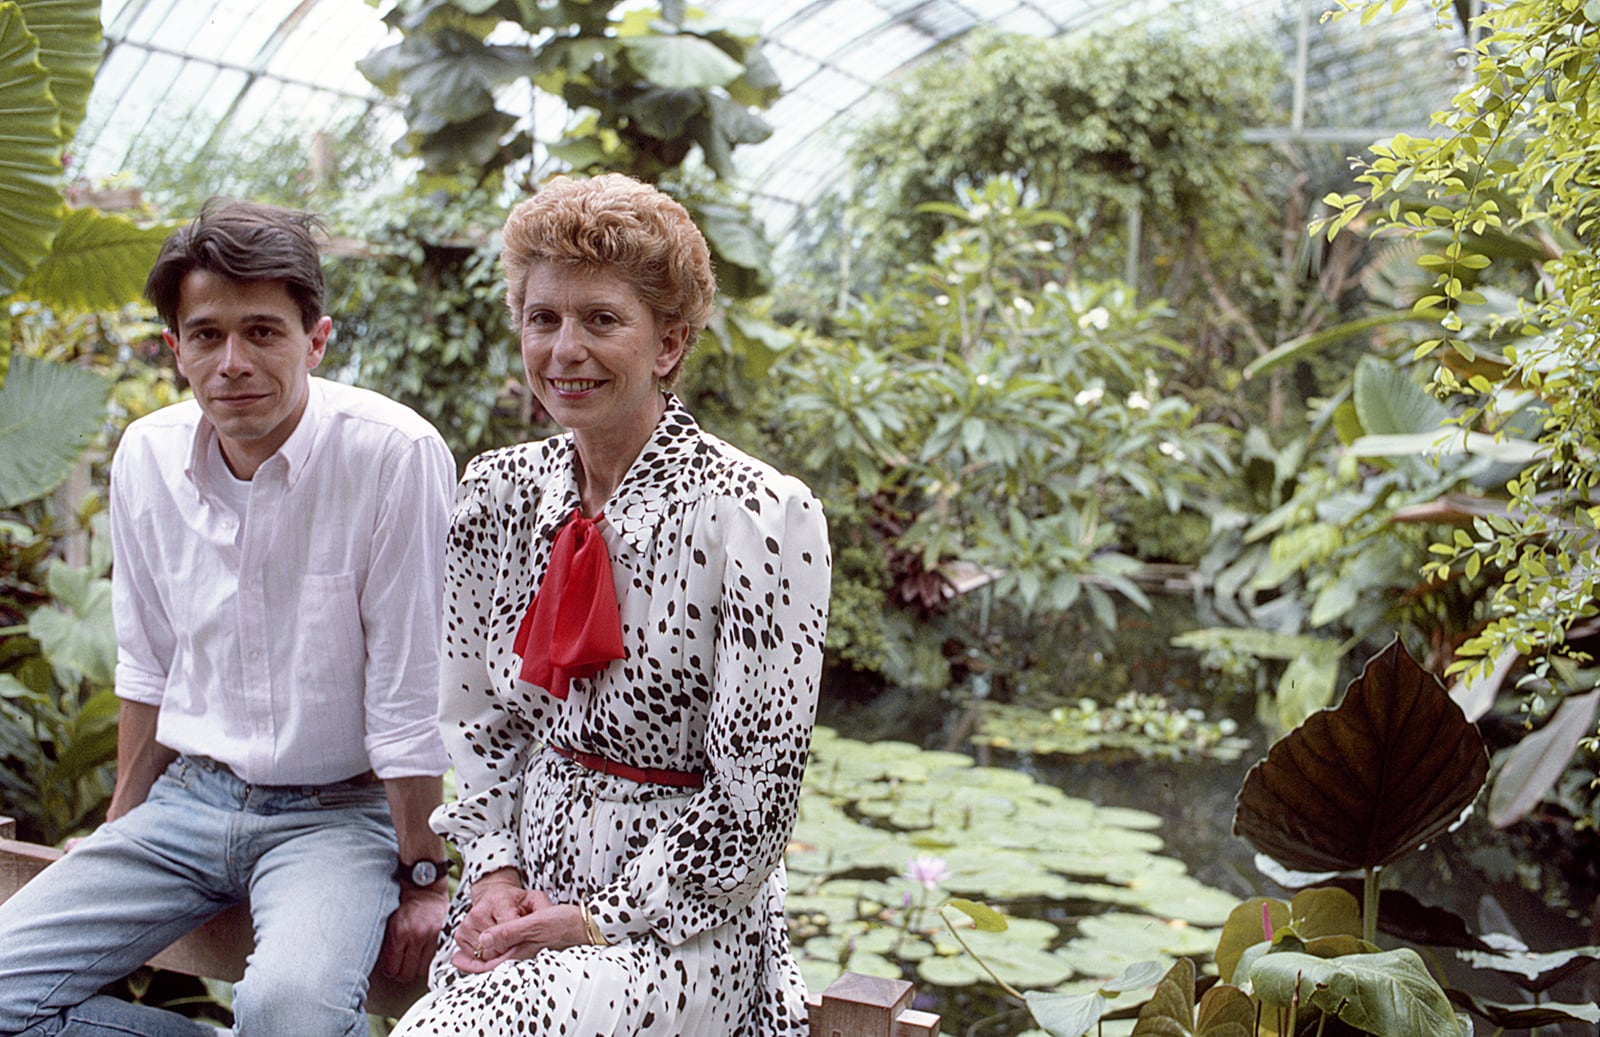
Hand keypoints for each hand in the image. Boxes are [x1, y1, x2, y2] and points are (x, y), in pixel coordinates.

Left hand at [380, 882, 448, 981]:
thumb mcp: (389, 920)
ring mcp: (431, 936)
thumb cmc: (404, 901)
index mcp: (399, 933)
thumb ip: (387, 942)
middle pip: (407, 974)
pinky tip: (424, 954)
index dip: (390, 970)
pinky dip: (429, 959)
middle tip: (401, 966)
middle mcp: (416, 936)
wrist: (425, 886)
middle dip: (402, 972)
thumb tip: (383, 963)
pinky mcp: (443, 935)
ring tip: (413, 959)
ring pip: (422, 969)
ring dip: (416, 967)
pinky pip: (435, 958)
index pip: (391, 969)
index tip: (390, 967)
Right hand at [450, 871, 549, 973]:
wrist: (495, 894)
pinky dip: (485, 957)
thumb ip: (541, 912)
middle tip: (517, 944)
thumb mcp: (535, 901)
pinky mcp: (459, 934)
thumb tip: (538, 931)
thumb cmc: (518, 901)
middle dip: (508, 951)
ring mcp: (467, 924)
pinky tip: (494, 946)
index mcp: (499, 901)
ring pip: (483, 955)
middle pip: (494, 948)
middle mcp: (479, 912)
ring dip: (497, 955)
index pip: (507, 933)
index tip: (525, 945)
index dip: (518, 944)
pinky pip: (472, 957)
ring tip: (506, 943)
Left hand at [458, 902, 588, 972]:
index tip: (456, 959)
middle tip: (457, 958)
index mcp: (521, 954)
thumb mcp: (533, 923)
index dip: (472, 963)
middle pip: (495, 964)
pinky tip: (498, 944)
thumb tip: (483, 941)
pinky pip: (513, 953)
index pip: (490, 965)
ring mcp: (532, 954)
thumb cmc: (563, 922)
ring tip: (472, 951)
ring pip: (503, 959)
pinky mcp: (538, 948)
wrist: (589, 924)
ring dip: (487, 956)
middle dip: (476, 962)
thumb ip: (507, 932)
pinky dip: (501, 950)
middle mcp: (525, 957)